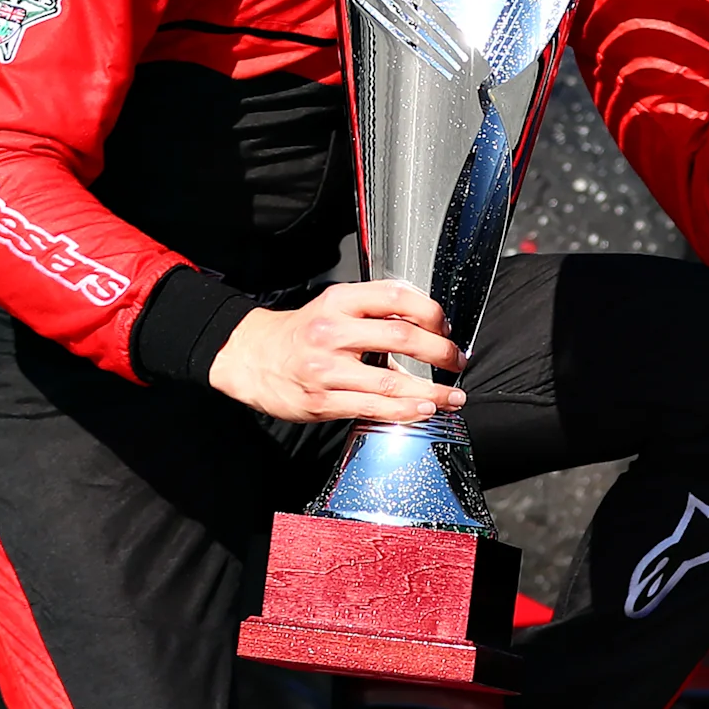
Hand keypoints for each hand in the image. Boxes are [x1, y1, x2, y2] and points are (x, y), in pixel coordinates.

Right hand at [206, 282, 465, 424]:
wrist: (251, 357)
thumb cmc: (301, 333)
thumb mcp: (333, 307)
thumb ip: (373, 311)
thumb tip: (426, 323)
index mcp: (338, 302)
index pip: (396, 297)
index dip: (430, 312)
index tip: (445, 327)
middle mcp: (332, 332)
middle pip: (401, 337)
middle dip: (439, 352)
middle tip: (456, 361)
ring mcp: (326, 369)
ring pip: (392, 381)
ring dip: (431, 391)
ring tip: (452, 396)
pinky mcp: (322, 401)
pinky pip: (372, 407)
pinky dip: (404, 410)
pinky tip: (423, 410)